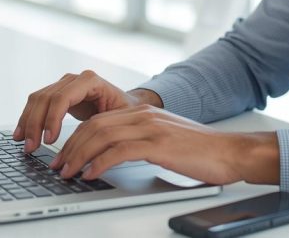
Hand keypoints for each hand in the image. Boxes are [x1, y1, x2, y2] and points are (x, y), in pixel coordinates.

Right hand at [13, 70, 155, 153]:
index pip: (63, 97)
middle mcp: (74, 79)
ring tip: (24, 144)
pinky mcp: (57, 93)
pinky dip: (27, 118)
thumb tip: (89, 150)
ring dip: (27, 122)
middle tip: (32, 148)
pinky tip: (21, 134)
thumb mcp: (120, 118)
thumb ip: (103, 128)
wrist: (124, 104)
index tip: (49, 140)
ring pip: (37, 99)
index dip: (53, 119)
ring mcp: (63, 84)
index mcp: (90, 81)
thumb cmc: (125, 112)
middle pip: (46, 98)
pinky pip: (37, 103)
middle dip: (35, 124)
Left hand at [50, 104, 279, 185]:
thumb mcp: (164, 141)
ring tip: (67, 173)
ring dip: (78, 156)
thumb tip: (111, 159)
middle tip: (57, 167)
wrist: (230, 152)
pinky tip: (90, 174)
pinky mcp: (158, 144)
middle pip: (94, 126)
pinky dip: (99, 163)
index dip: (75, 138)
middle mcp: (143, 115)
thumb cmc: (201, 152)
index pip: (98, 120)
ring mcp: (151, 128)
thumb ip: (139, 143)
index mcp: (143, 113)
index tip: (63, 156)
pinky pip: (119, 151)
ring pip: (101, 136)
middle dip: (70, 148)